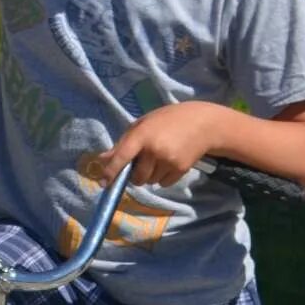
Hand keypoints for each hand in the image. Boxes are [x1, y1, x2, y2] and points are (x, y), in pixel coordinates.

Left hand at [99, 101, 228, 187]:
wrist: (202, 124)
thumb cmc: (166, 121)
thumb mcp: (142, 125)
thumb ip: (123, 143)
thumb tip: (103, 159)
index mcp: (141, 135)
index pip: (121, 157)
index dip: (110, 172)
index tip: (103, 183)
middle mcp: (154, 150)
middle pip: (136, 177)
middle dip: (134, 175)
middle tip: (141, 163)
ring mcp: (168, 161)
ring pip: (150, 181)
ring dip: (149, 176)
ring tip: (158, 159)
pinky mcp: (181, 169)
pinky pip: (163, 184)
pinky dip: (162, 178)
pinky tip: (169, 163)